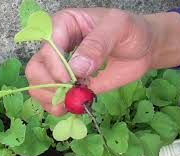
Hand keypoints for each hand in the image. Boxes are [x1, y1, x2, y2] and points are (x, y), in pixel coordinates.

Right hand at [25, 8, 179, 115]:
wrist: (143, 49)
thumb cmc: (131, 31)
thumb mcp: (118, 28)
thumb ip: (98, 44)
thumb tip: (76, 69)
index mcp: (64, 25)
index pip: (47, 45)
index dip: (54, 64)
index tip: (70, 79)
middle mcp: (58, 46)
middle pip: (36, 67)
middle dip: (47, 85)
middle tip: (68, 94)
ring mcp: (63, 68)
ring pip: (39, 84)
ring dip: (49, 99)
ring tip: (67, 106)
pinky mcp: (72, 85)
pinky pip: (54, 98)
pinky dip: (58, 107)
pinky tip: (71, 108)